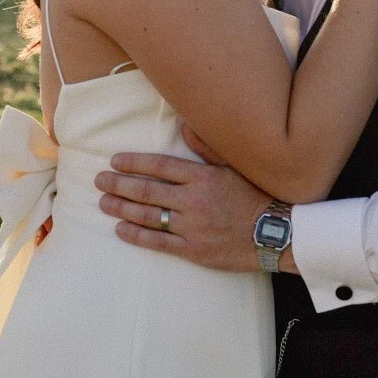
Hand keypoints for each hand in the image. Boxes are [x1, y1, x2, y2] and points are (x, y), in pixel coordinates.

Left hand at [95, 128, 278, 270]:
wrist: (278, 234)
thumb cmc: (257, 196)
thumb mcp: (236, 166)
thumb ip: (208, 147)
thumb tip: (183, 126)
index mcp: (203, 178)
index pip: (159, 167)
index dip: (134, 163)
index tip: (115, 160)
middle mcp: (194, 201)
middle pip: (147, 191)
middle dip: (119, 185)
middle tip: (99, 181)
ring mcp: (192, 228)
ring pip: (148, 217)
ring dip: (122, 208)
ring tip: (103, 202)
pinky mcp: (194, 251)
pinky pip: (159, 243)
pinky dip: (137, 236)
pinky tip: (121, 229)